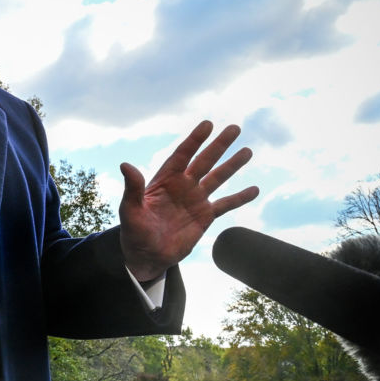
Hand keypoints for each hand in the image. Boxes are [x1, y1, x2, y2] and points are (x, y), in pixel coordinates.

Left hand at [118, 120, 257, 281]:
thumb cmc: (134, 232)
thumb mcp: (130, 210)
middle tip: (235, 128)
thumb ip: (132, 188)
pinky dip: (240, 197)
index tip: (208, 124)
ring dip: (233, 165)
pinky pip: (226, 204)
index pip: (182, 155)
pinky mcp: (205, 216)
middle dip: (219, 145)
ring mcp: (195, 200)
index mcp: (165, 180)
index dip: (195, 140)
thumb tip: (125, 164)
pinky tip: (254, 189)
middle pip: (204, 161)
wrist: (147, 256)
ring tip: (248, 151)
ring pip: (218, 178)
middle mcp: (182, 186)